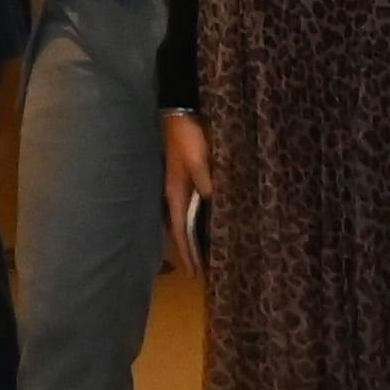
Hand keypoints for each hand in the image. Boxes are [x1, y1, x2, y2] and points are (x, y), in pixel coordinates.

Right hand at [162, 110, 209, 271]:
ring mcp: (181, 186)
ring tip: (201, 256)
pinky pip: (192, 209)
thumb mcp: (199, 161)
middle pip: (180, 230)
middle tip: (198, 273)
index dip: (187, 252)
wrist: (181, 114)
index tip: (193, 274)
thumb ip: (207, 183)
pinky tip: (205, 226)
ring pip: (185, 220)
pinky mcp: (189, 179)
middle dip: (188, 252)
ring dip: (192, 239)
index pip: (179, 230)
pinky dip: (197, 223)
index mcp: (175, 193)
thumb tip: (215, 205)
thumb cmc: (188, 138)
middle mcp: (175, 194)